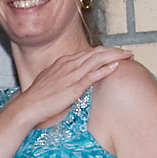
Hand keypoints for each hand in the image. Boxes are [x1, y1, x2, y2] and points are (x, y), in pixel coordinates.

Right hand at [16, 45, 131, 129]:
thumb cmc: (38, 98)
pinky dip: (106, 69)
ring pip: (97, 60)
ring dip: (115, 56)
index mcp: (63, 62)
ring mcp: (71, 75)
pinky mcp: (73, 87)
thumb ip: (63, 78)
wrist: (28, 106)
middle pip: (96, 52)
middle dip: (114, 50)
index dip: (105, 52)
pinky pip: (93, 75)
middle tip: (128, 52)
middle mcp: (69, 64)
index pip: (89, 52)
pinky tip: (117, 66)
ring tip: (128, 56)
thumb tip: (73, 82)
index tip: (116, 53)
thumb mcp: (51, 82)